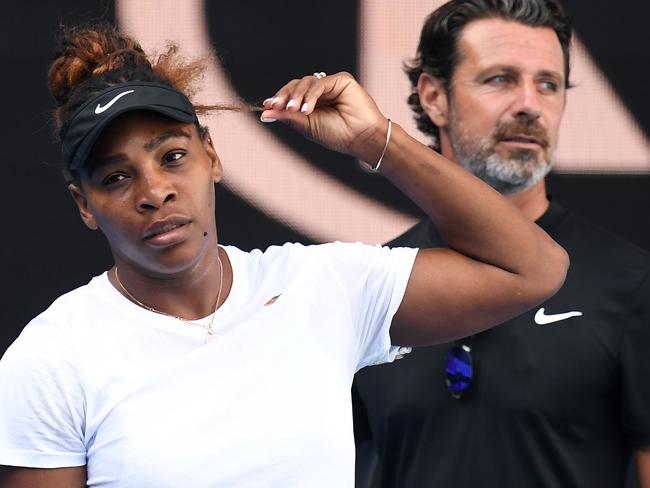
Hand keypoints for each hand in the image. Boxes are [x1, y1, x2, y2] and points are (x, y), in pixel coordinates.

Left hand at [261, 72, 387, 163]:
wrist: (361, 138)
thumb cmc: (337, 135)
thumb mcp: (307, 126)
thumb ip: (287, 117)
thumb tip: (263, 113)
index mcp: (313, 104)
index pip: (292, 95)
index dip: (279, 98)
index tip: (267, 105)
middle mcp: (321, 93)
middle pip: (296, 85)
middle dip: (285, 95)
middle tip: (277, 106)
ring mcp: (331, 85)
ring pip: (306, 82)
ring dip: (297, 96)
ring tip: (295, 110)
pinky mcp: (342, 80)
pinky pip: (320, 82)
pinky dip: (311, 95)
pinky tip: (307, 108)